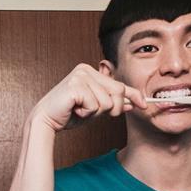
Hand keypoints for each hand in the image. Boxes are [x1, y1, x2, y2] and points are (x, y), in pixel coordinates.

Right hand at [30, 64, 145, 132]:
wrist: (46, 120)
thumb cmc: (68, 114)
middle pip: (118, 91)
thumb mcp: (95, 109)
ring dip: (95, 113)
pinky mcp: (75, 86)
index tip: (144, 105)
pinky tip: (75, 110)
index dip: (134, 95)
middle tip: (93, 113)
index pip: (118, 83)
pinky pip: (95, 105)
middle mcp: (85, 70)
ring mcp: (80, 76)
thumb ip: (111, 103)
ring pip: (107, 101)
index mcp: (90, 71)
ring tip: (80, 110)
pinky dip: (87, 113)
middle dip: (112, 108)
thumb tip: (130, 103)